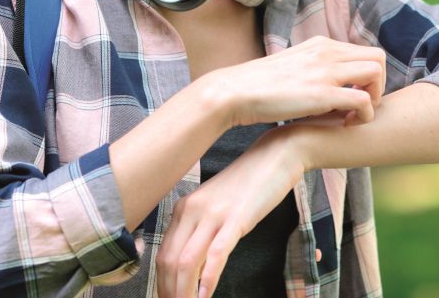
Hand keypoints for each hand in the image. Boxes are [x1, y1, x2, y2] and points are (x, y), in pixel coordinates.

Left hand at [155, 128, 305, 297]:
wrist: (276, 155)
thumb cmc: (249, 182)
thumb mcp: (217, 204)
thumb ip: (202, 228)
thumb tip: (194, 263)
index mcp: (184, 208)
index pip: (163, 255)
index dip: (162, 284)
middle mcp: (192, 210)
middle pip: (169, 262)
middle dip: (170, 293)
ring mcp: (214, 213)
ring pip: (187, 262)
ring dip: (185, 293)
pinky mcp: (237, 218)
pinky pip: (216, 254)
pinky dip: (208, 280)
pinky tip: (206, 296)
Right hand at [203, 35, 385, 128]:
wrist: (233, 92)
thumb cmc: (259, 87)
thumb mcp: (293, 67)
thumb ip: (314, 70)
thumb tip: (328, 84)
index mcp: (321, 45)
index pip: (364, 51)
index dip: (366, 75)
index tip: (354, 95)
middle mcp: (327, 52)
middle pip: (378, 57)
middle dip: (377, 84)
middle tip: (360, 106)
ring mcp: (325, 71)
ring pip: (376, 72)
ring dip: (374, 97)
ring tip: (354, 115)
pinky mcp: (323, 94)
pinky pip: (363, 100)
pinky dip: (365, 114)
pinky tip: (347, 124)